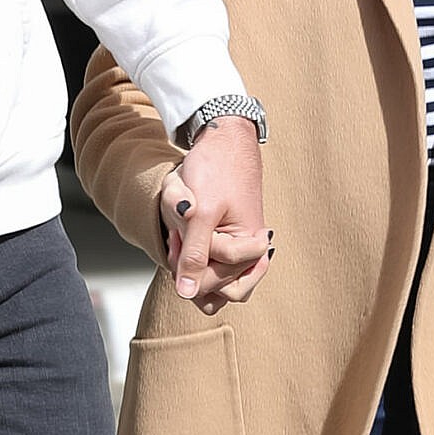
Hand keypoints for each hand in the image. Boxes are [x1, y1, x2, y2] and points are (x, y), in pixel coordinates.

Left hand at [162, 118, 268, 312]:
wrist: (223, 141)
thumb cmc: (216, 170)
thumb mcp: (199, 211)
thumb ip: (195, 254)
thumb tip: (187, 293)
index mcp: (251, 248)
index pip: (210, 280)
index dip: (188, 255)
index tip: (184, 226)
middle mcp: (249, 256)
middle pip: (209, 286)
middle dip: (188, 255)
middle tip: (182, 227)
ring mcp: (238, 254)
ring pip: (205, 283)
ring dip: (187, 256)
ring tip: (184, 233)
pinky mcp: (227, 248)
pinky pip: (205, 269)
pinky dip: (190, 253)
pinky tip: (185, 236)